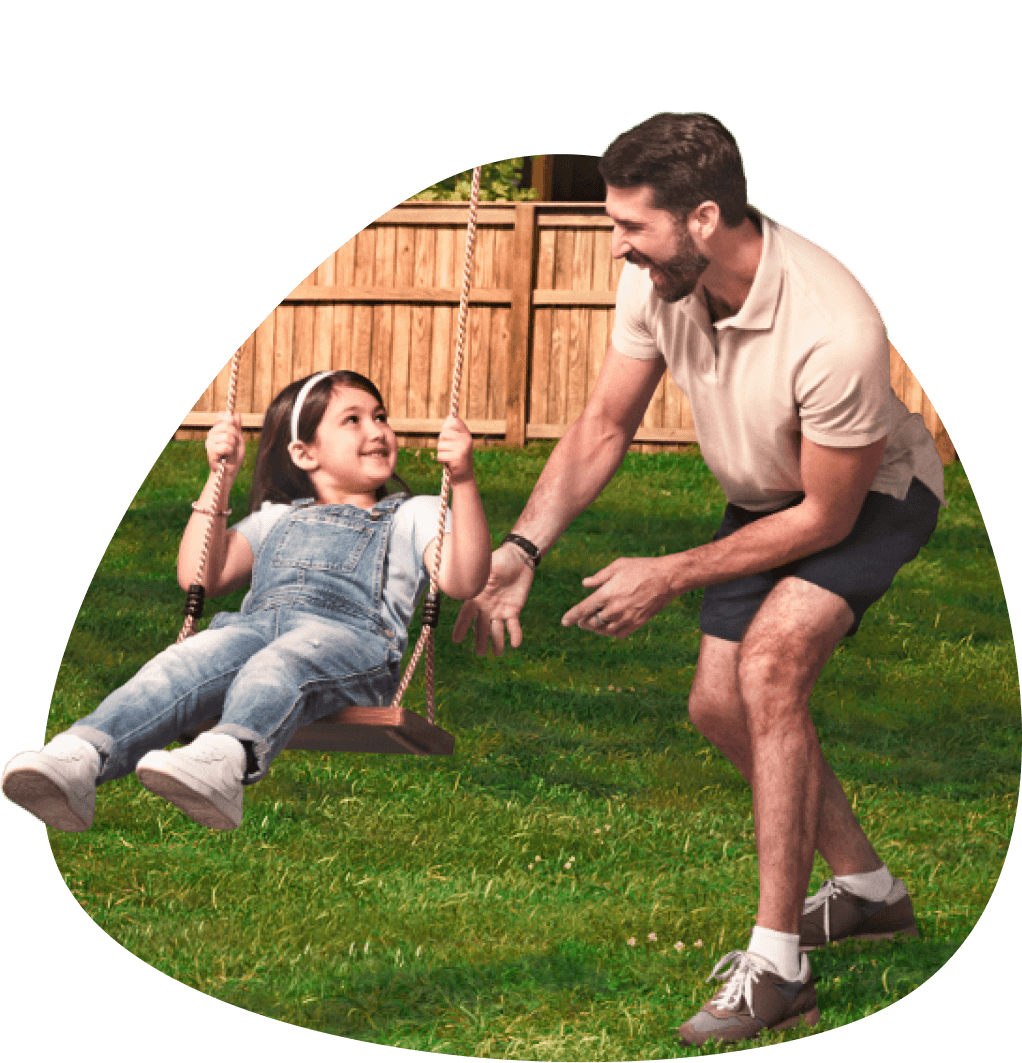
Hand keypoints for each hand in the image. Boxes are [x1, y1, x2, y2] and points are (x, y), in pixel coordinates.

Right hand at [205, 412, 245, 478]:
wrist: (230, 471)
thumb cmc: (234, 456)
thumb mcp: (239, 439)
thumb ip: (237, 427)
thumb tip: (236, 414)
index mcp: (218, 429)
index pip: (220, 415)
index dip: (229, 418)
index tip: (233, 426)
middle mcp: (212, 433)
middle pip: (227, 425)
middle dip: (235, 436)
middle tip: (233, 444)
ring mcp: (210, 442)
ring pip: (228, 437)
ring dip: (233, 446)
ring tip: (229, 451)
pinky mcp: (210, 451)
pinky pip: (226, 446)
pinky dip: (230, 452)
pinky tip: (225, 456)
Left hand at [436, 415, 473, 483]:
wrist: (464, 478)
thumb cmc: (458, 459)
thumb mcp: (458, 443)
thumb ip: (453, 431)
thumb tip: (449, 416)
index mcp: (467, 435)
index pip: (454, 421)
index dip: (447, 427)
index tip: (449, 437)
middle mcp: (466, 440)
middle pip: (443, 433)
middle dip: (442, 443)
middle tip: (450, 451)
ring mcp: (462, 449)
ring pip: (440, 445)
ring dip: (441, 453)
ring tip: (450, 458)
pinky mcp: (457, 458)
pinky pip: (440, 456)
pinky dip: (441, 461)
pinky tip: (449, 463)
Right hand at [452, 544, 534, 655]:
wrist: (518, 559)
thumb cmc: (499, 560)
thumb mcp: (485, 567)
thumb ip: (475, 575)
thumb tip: (461, 575)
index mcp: (476, 597)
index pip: (466, 615)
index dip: (461, 627)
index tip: (457, 640)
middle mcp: (486, 607)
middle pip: (481, 626)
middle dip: (481, 639)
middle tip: (480, 653)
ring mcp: (499, 610)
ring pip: (496, 630)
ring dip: (497, 642)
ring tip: (498, 653)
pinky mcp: (513, 611)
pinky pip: (513, 626)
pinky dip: (515, 635)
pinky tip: (516, 644)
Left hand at [561, 556, 679, 637]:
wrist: (666, 579)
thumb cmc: (641, 568)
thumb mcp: (617, 566)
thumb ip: (599, 577)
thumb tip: (585, 584)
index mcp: (607, 593)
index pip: (583, 609)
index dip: (571, 617)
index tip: (564, 622)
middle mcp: (615, 608)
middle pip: (592, 622)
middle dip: (583, 622)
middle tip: (580, 621)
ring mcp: (626, 618)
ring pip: (604, 630)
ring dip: (595, 628)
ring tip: (592, 625)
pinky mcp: (637, 623)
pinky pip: (618, 633)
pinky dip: (610, 632)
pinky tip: (608, 627)